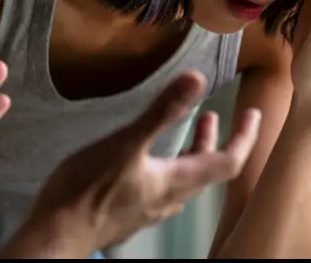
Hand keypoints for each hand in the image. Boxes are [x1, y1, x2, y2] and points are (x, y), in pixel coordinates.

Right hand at [3, 71, 260, 256]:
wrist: (57, 232)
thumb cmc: (89, 190)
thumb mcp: (126, 143)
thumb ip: (162, 112)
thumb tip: (197, 78)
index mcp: (177, 181)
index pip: (227, 161)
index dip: (244, 137)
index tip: (253, 114)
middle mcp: (170, 198)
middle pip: (206, 171)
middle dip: (213, 140)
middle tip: (214, 115)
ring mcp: (149, 207)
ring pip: (183, 180)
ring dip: (191, 152)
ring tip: (186, 131)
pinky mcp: (130, 211)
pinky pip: (162, 187)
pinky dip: (168, 164)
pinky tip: (147, 157)